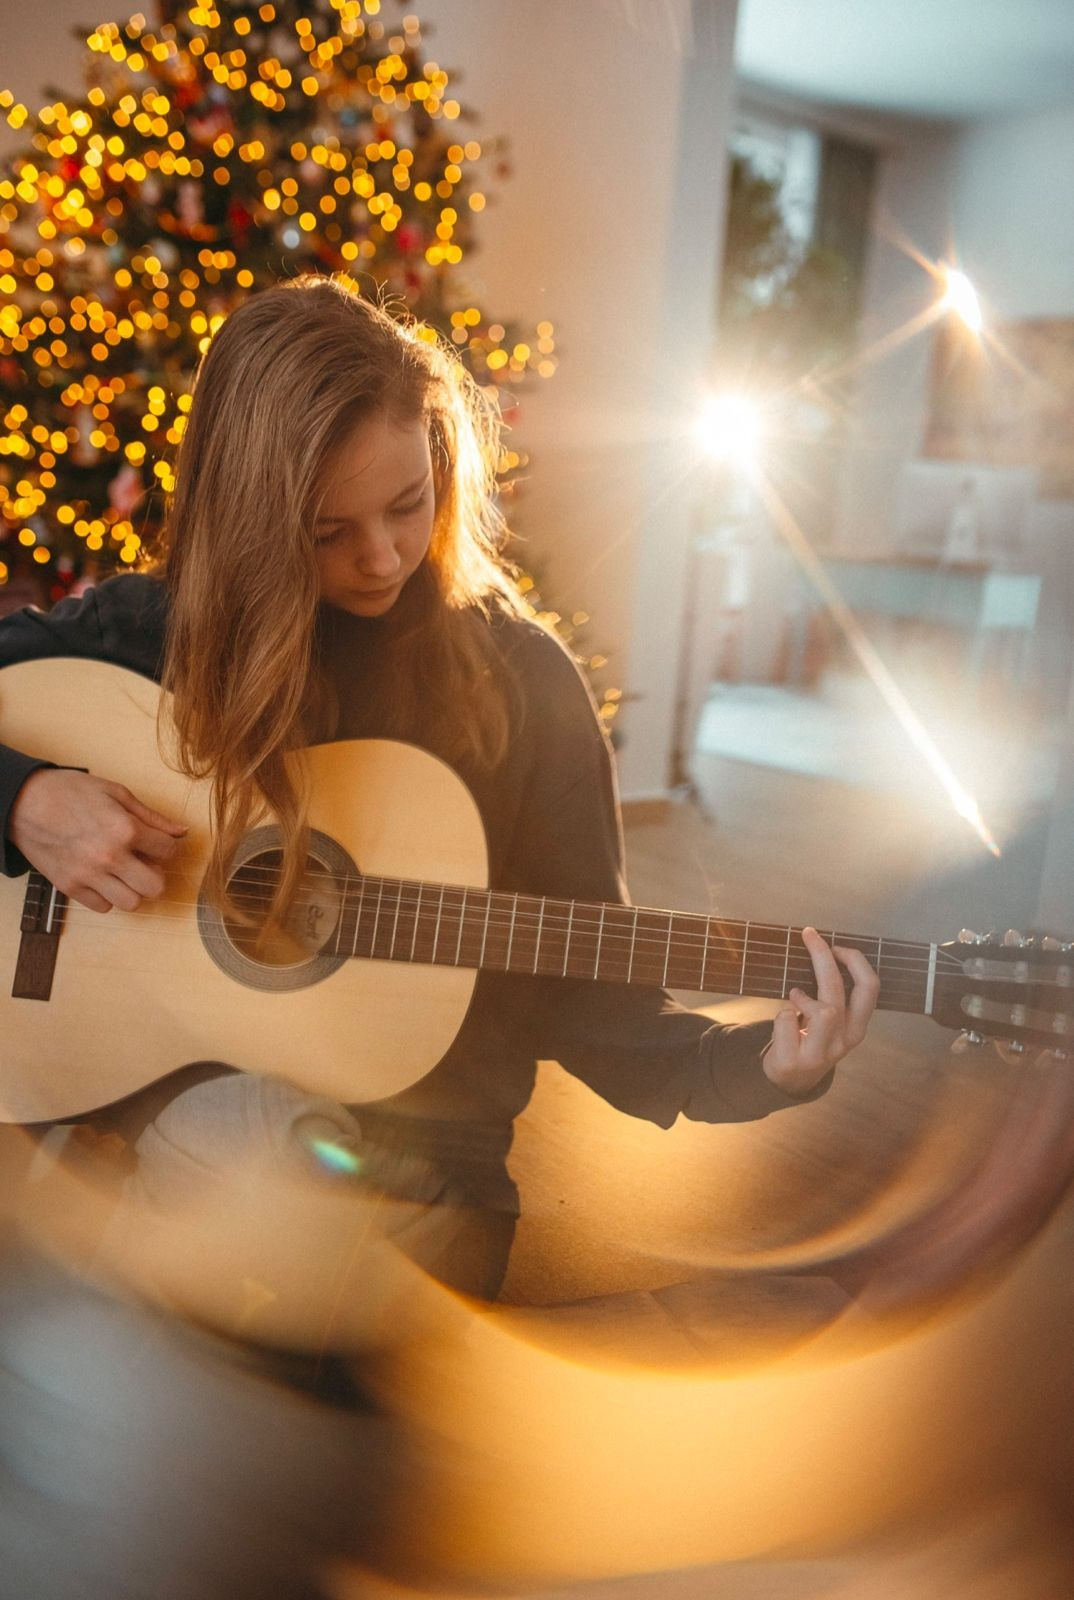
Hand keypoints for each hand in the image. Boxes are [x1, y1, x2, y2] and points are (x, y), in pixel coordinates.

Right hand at [9, 768, 186, 912]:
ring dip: (133, 890)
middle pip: (155, 887)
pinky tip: (103, 878)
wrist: (23, 802)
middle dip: (156, 875)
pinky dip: (107, 896)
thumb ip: (152, 816)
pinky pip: (103, 907)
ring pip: (131, 903)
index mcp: (124, 829)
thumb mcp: (116, 793)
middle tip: (145, 863)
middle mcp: (108, 856)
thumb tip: (181, 832)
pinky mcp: (69, 886)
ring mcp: (88, 875)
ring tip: (124, 873)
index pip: (169, 851)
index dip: (169, 847)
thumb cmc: (70, 792)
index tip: (159, 845)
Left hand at [762, 926, 878, 1093]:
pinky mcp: (795, 1061)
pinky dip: (782, 1014)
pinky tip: (785, 1023)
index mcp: (858, 1026)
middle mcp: (845, 1040)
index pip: (870, 987)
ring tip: (795, 996)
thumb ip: (835, 995)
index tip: (836, 945)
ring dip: (802, 996)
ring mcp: (821, 1053)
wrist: (791, 1079)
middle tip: (809, 935)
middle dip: (823, 956)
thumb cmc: (812, 1040)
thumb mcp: (834, 1023)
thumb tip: (824, 951)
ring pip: (822, 1011)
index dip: (854, 960)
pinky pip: (788, 1021)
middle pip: (839, 991)